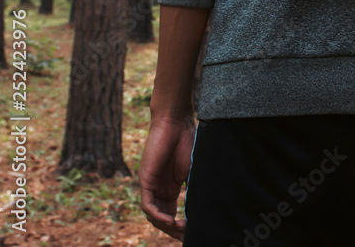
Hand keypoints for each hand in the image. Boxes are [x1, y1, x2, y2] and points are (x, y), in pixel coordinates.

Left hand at [139, 113, 196, 239]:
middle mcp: (158, 188)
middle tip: (187, 233)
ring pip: (153, 215)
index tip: (192, 230)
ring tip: (181, 228)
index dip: (179, 224)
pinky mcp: (146, 180)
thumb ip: (195, 185)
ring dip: (166, 225)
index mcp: (170, 186)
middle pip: (161, 217)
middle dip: (173, 229)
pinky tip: (170, 220)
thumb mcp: (194, 168)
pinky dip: (158, 215)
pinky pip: (148, 205)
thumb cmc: (187, 139)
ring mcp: (151, 185)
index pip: (170, 212)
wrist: (175, 121)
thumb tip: (208, 204)